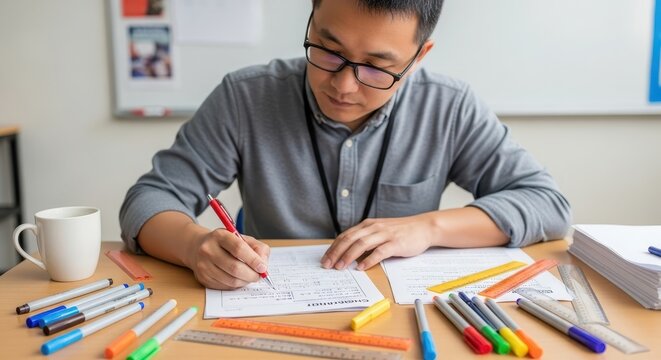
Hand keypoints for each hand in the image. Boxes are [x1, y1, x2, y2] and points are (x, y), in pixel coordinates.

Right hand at [186, 229, 269, 289]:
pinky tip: (238, 278)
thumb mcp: (243, 239)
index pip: (238, 248)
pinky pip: (225, 286)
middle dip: (251, 274)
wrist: (199, 248)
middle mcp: (208, 250)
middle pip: (234, 267)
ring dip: (245, 281)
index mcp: (220, 235)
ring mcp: (203, 265)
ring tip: (250, 276)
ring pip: (231, 280)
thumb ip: (258, 248)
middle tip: (259, 275)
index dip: (253, 260)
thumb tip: (263, 264)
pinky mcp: (203, 278)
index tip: (263, 267)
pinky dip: (236, 285)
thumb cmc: (226, 244)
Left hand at [321, 213, 438, 270]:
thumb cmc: (401, 232)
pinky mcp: (396, 243)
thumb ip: (366, 239)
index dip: (333, 247)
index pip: (345, 235)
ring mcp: (385, 234)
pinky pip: (379, 252)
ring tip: (340, 267)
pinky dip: (368, 260)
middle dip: (336, 252)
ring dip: (348, 256)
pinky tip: (361, 268)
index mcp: (368, 225)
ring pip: (361, 244)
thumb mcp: (380, 231)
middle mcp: (374, 227)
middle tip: (327, 265)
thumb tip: (349, 253)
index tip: (325, 259)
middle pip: (350, 239)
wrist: (424, 227)